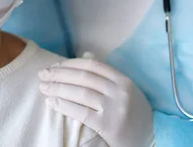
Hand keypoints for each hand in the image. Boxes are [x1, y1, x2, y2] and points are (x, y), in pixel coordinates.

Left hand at [38, 52, 153, 146]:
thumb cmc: (133, 113)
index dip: (71, 63)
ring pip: (80, 93)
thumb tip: (85, 54)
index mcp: (123, 80)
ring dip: (57, 88)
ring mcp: (115, 109)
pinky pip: (80, 112)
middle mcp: (120, 92)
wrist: (150, 138)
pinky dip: (63, 105)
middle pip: (83, 77)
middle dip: (59, 74)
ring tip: (43, 87)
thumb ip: (106, 73)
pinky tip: (52, 103)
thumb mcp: (125, 90)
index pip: (92, 65)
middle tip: (42, 74)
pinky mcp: (108, 126)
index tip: (55, 65)